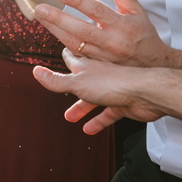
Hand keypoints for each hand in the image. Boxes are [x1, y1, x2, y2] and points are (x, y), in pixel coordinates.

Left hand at [33, 0, 181, 68]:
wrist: (153, 66)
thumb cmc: (143, 34)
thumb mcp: (137, 12)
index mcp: (122, 25)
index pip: (98, 11)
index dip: (79, 2)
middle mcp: (111, 41)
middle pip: (81, 29)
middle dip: (58, 19)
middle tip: (40, 8)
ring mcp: (102, 56)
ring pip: (74, 43)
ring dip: (54, 30)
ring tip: (39, 16)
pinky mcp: (96, 65)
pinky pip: (75, 54)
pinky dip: (62, 42)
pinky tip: (49, 30)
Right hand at [33, 49, 165, 134]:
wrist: (145, 93)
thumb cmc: (112, 83)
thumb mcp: (77, 83)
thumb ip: (56, 80)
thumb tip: (35, 71)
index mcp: (86, 67)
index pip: (71, 57)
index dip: (64, 55)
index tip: (58, 51)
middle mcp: (98, 76)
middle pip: (80, 80)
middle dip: (69, 86)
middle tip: (58, 89)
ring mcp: (111, 89)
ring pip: (93, 99)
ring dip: (82, 107)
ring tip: (69, 117)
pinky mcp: (122, 103)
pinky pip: (108, 114)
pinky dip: (99, 121)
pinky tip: (89, 129)